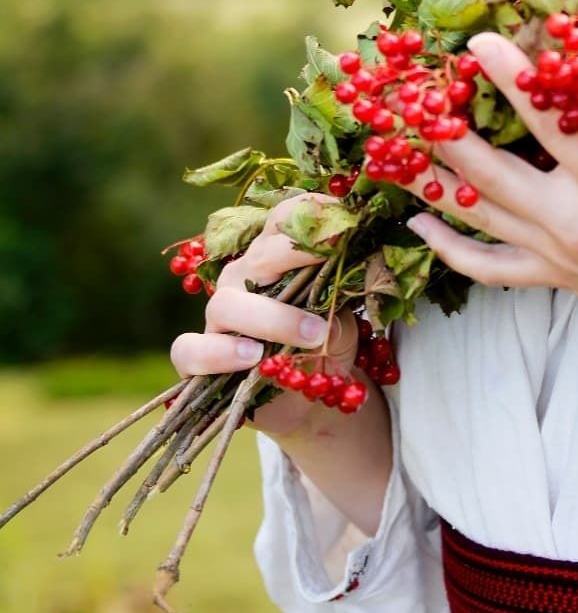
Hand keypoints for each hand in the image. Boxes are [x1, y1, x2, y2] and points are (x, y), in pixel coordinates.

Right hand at [168, 194, 358, 440]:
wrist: (312, 398)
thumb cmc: (325, 343)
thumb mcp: (344, 314)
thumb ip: (341, 292)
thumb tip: (351, 276)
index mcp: (275, 255)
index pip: (285, 219)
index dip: (313, 214)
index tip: (348, 224)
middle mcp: (242, 277)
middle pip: (258, 255)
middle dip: (297, 257)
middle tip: (334, 267)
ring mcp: (218, 315)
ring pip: (227, 304)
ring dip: (274, 318)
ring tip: (313, 334)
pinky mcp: (200, 357)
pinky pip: (192, 349)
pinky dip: (220, 353)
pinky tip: (253, 357)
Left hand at [398, 31, 577, 368]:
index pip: (551, 124)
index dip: (512, 80)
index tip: (477, 44)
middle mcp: (572, 223)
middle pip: (490, 170)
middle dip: (446, 125)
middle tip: (411, 88)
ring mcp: (556, 255)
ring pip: (477, 213)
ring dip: (432, 178)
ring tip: (392, 144)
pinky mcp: (554, 279)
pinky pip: (487, 267)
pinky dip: (448, 248)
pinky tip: (419, 227)